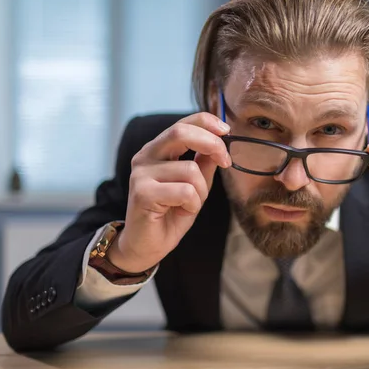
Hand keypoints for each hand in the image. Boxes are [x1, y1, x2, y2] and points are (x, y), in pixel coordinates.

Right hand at [108, 113, 231, 272]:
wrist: (147, 245)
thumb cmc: (170, 214)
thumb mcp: (196, 185)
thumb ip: (205, 163)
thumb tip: (222, 141)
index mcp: (158, 150)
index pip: (183, 123)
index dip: (207, 122)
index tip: (227, 131)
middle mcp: (146, 156)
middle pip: (181, 132)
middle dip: (212, 144)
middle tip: (226, 162)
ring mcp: (141, 173)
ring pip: (190, 170)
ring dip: (201, 191)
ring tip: (190, 204)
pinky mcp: (142, 192)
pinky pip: (185, 191)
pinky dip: (192, 204)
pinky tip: (181, 211)